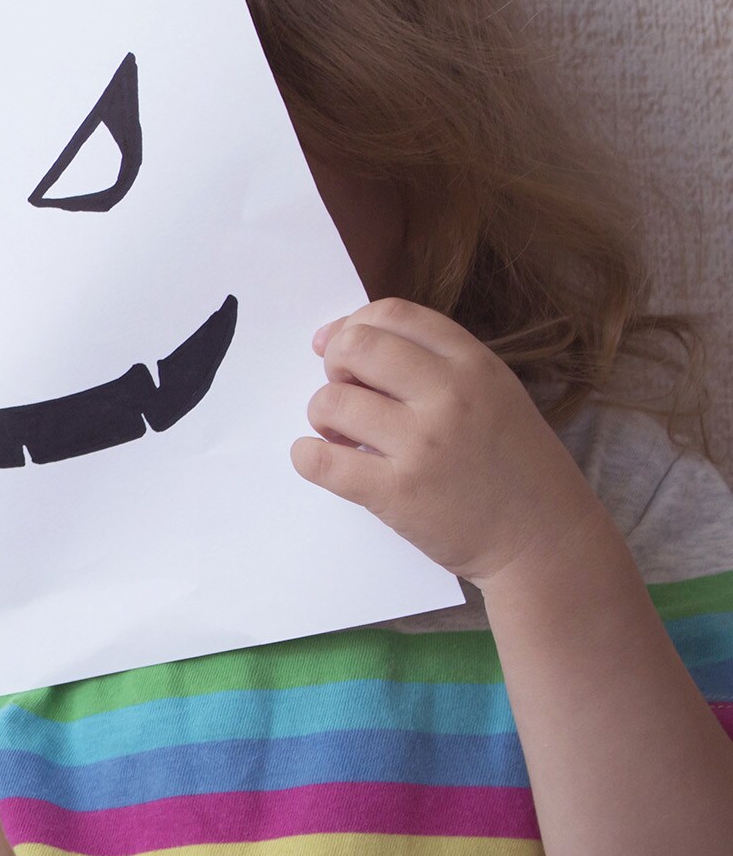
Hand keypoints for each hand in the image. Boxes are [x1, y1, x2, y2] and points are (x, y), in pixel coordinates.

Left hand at [289, 297, 607, 584]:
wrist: (546, 542)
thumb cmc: (511, 466)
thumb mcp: (494, 393)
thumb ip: (432, 364)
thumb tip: (339, 340)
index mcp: (476, 365)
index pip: (393, 313)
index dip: (353, 325)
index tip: (339, 349)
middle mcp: (451, 396)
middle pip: (356, 346)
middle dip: (334, 366)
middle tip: (345, 394)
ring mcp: (424, 444)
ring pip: (330, 402)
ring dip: (323, 417)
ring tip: (344, 437)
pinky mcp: (398, 493)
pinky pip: (319, 460)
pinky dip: (308, 457)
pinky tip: (326, 460)